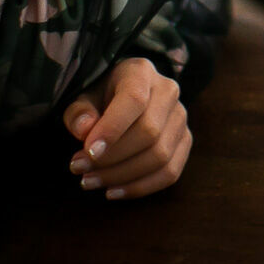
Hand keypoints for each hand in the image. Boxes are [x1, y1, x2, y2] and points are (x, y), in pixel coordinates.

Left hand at [62, 57, 190, 199]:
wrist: (126, 97)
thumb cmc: (101, 99)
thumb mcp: (83, 98)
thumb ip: (79, 112)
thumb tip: (85, 130)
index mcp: (141, 72)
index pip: (134, 100)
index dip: (112, 129)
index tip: (87, 151)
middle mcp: (168, 91)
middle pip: (149, 132)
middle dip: (112, 158)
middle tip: (79, 169)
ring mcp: (181, 117)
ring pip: (161, 156)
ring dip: (122, 176)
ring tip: (90, 181)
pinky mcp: (185, 141)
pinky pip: (171, 172)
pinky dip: (141, 187)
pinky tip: (114, 191)